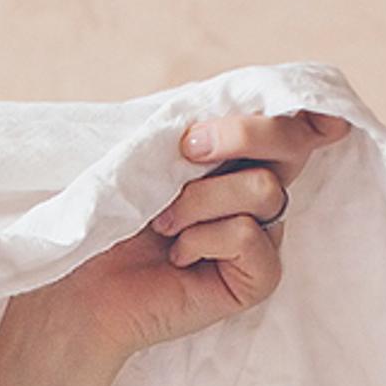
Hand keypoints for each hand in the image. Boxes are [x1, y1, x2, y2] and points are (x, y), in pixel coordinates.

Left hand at [20, 109, 351, 362]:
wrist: (80, 283)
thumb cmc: (108, 217)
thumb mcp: (148, 155)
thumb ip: (194, 128)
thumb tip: (225, 102)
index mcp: (235, 159)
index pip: (288, 123)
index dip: (305, 112)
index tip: (305, 109)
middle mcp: (257, 194)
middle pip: (291, 144)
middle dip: (243, 134)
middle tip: (188, 150)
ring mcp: (262, 237)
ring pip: (263, 189)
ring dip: (199, 200)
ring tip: (162, 225)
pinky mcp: (257, 278)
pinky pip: (249, 234)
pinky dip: (203, 239)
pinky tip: (178, 258)